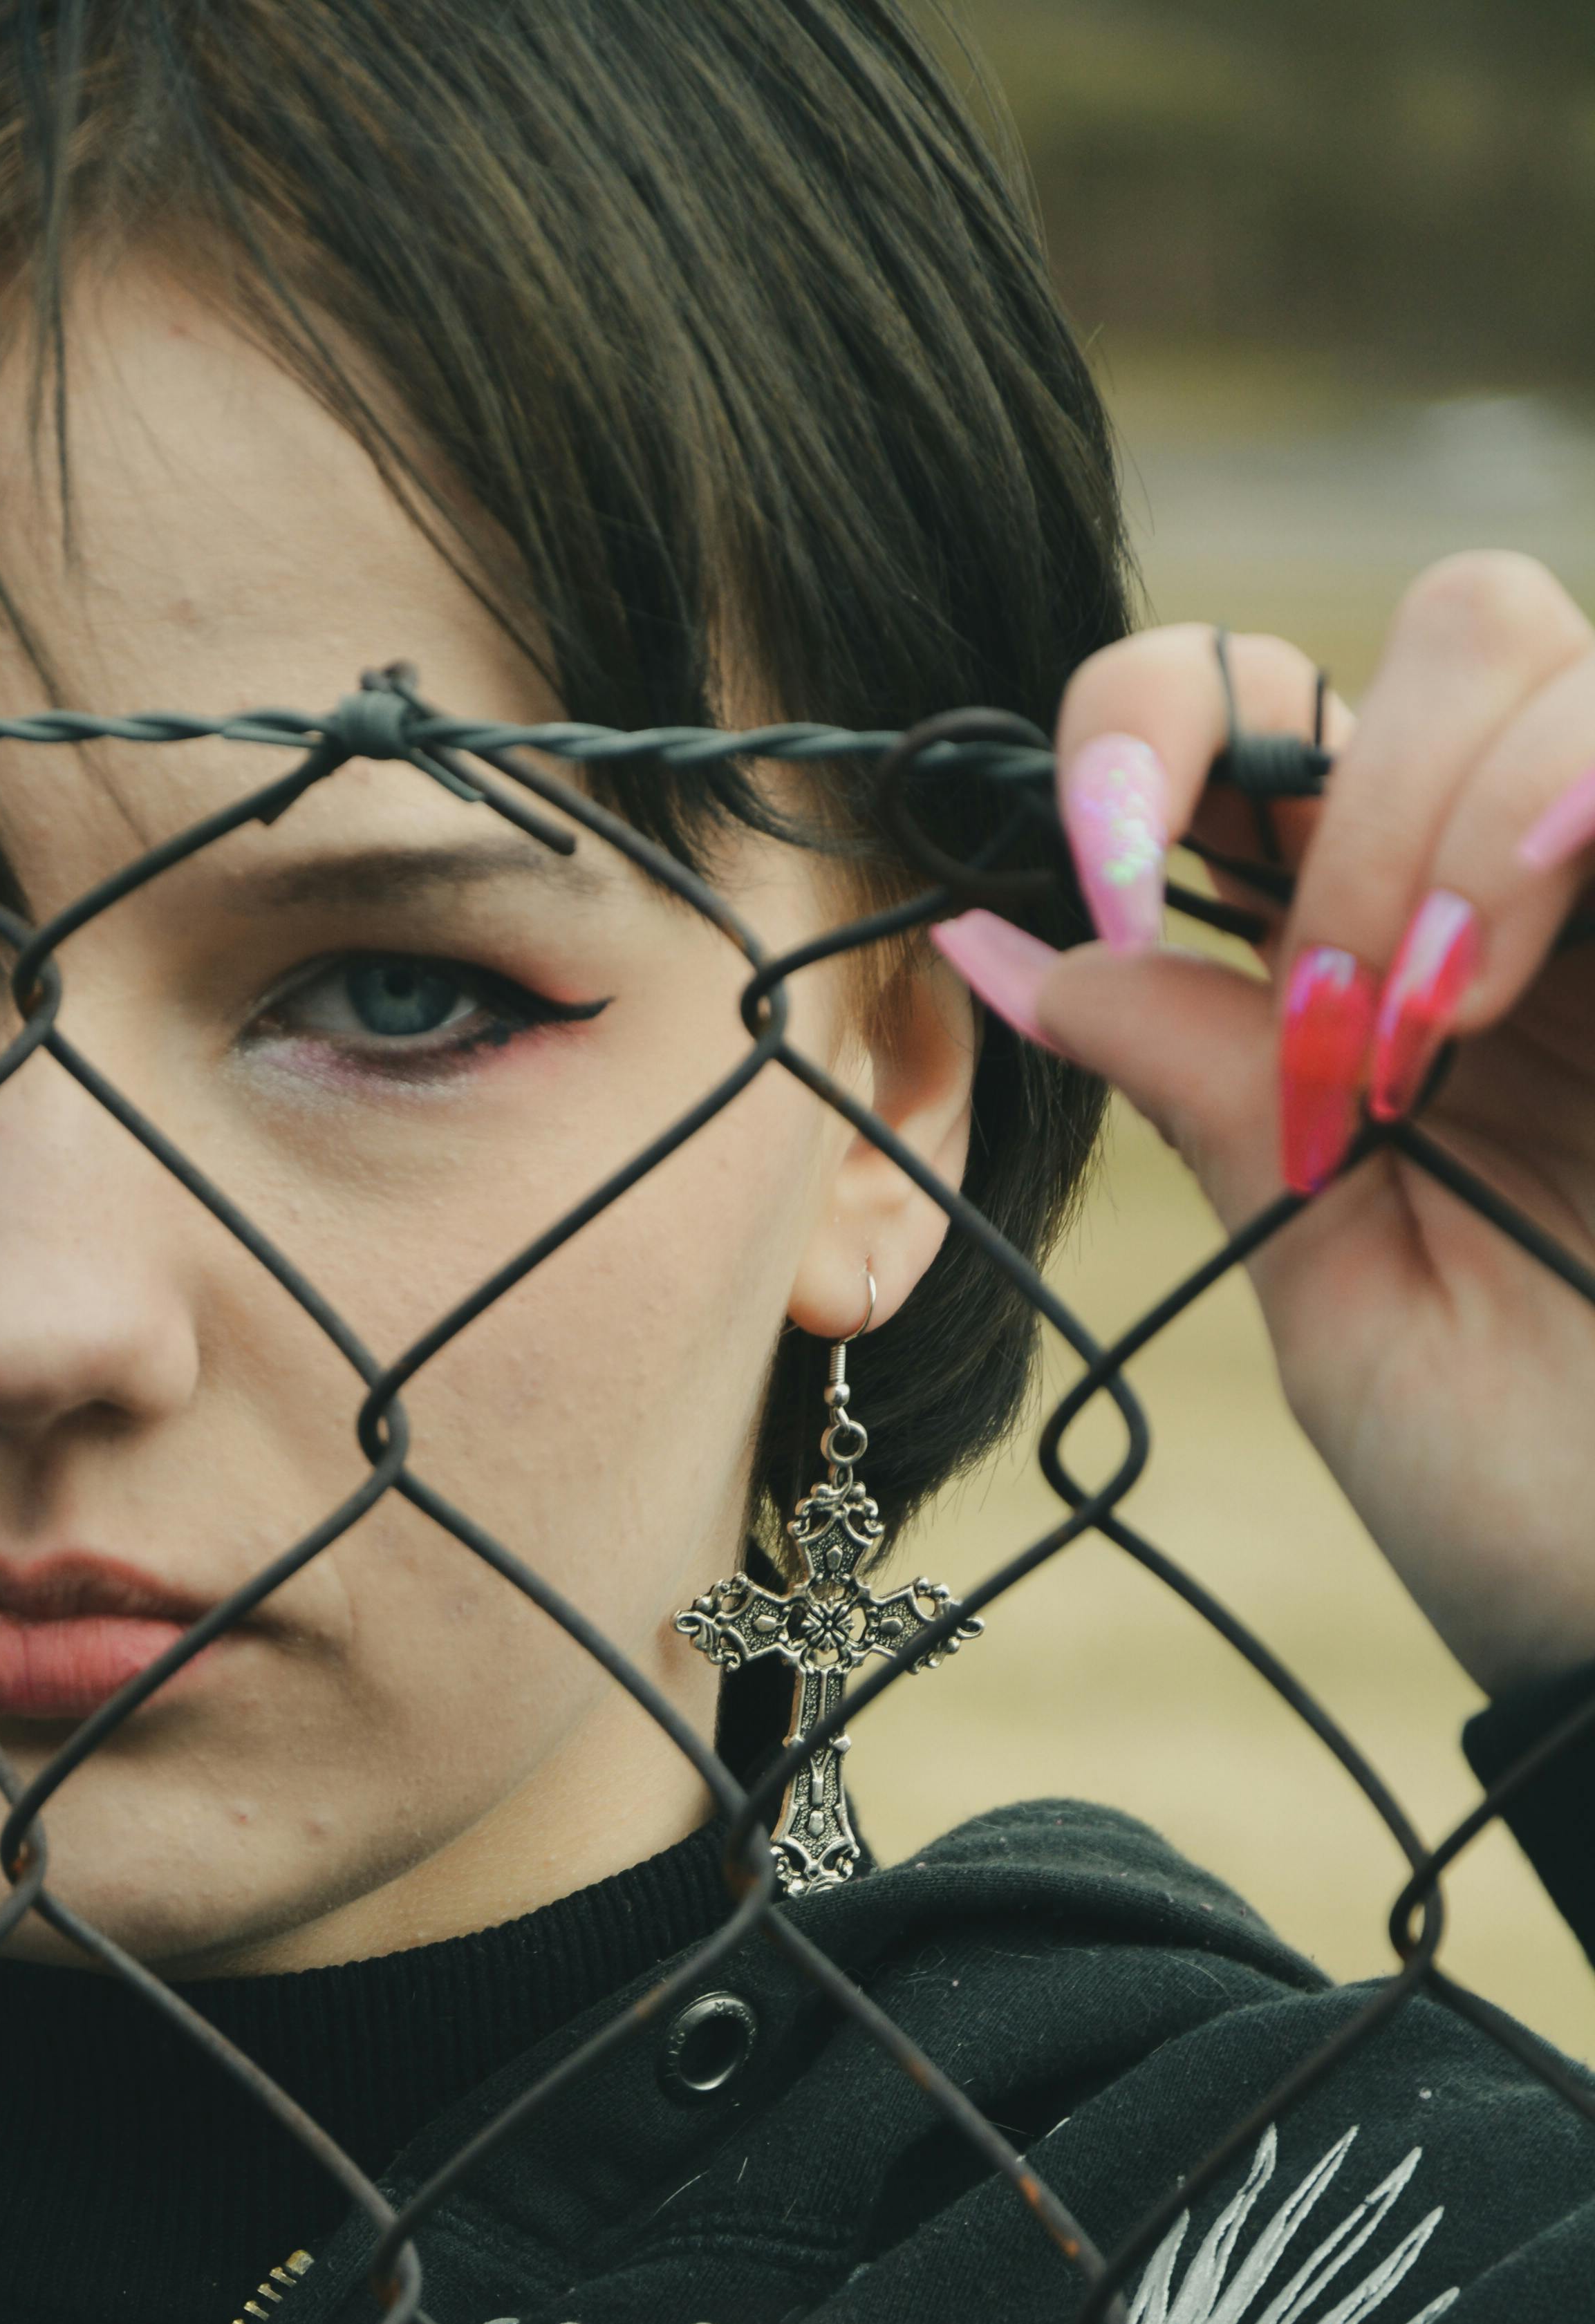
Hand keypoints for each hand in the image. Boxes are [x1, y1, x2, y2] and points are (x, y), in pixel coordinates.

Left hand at [931, 560, 1594, 1700]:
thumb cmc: (1517, 1481)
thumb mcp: (1325, 1271)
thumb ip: (1202, 1082)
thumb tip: (1002, 939)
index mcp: (1396, 956)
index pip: (1264, 714)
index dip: (1160, 723)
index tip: (1109, 866)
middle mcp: (1540, 891)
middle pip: (1445, 627)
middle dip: (1344, 791)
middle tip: (1339, 1026)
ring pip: (1552, 652)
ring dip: (1455, 812)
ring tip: (1442, 1025)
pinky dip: (1580, 801)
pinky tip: (1527, 930)